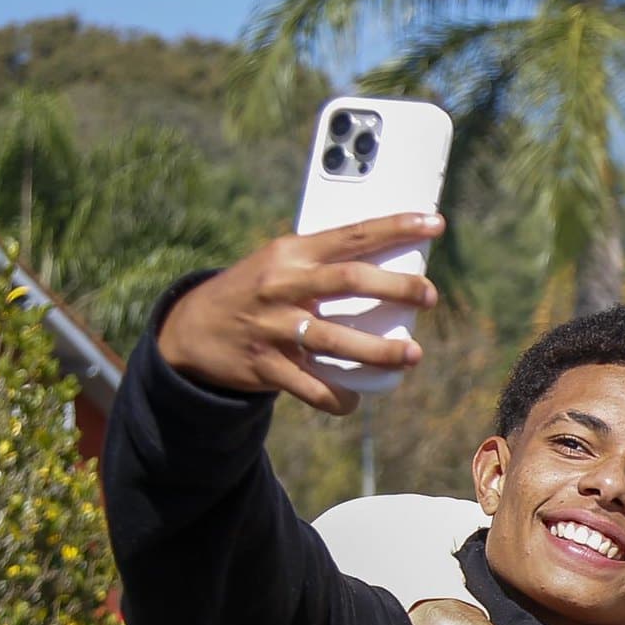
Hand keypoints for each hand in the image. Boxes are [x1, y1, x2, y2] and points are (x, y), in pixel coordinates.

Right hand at [157, 212, 443, 414]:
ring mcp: (274, 326)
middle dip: (398, 288)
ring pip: (336, 340)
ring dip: (381, 351)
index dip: (396, 227)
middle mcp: (283, 285)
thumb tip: (391, 270)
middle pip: (350, 281)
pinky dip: (338, 397)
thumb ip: (325, 265)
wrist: (191, 329)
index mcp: (291, 253)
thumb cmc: (255, 292)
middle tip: (429, 296)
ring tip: (412, 356)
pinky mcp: (266, 365)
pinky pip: (312, 387)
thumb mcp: (280, 264)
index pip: (352, 234)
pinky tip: (353, 400)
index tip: (433, 224)